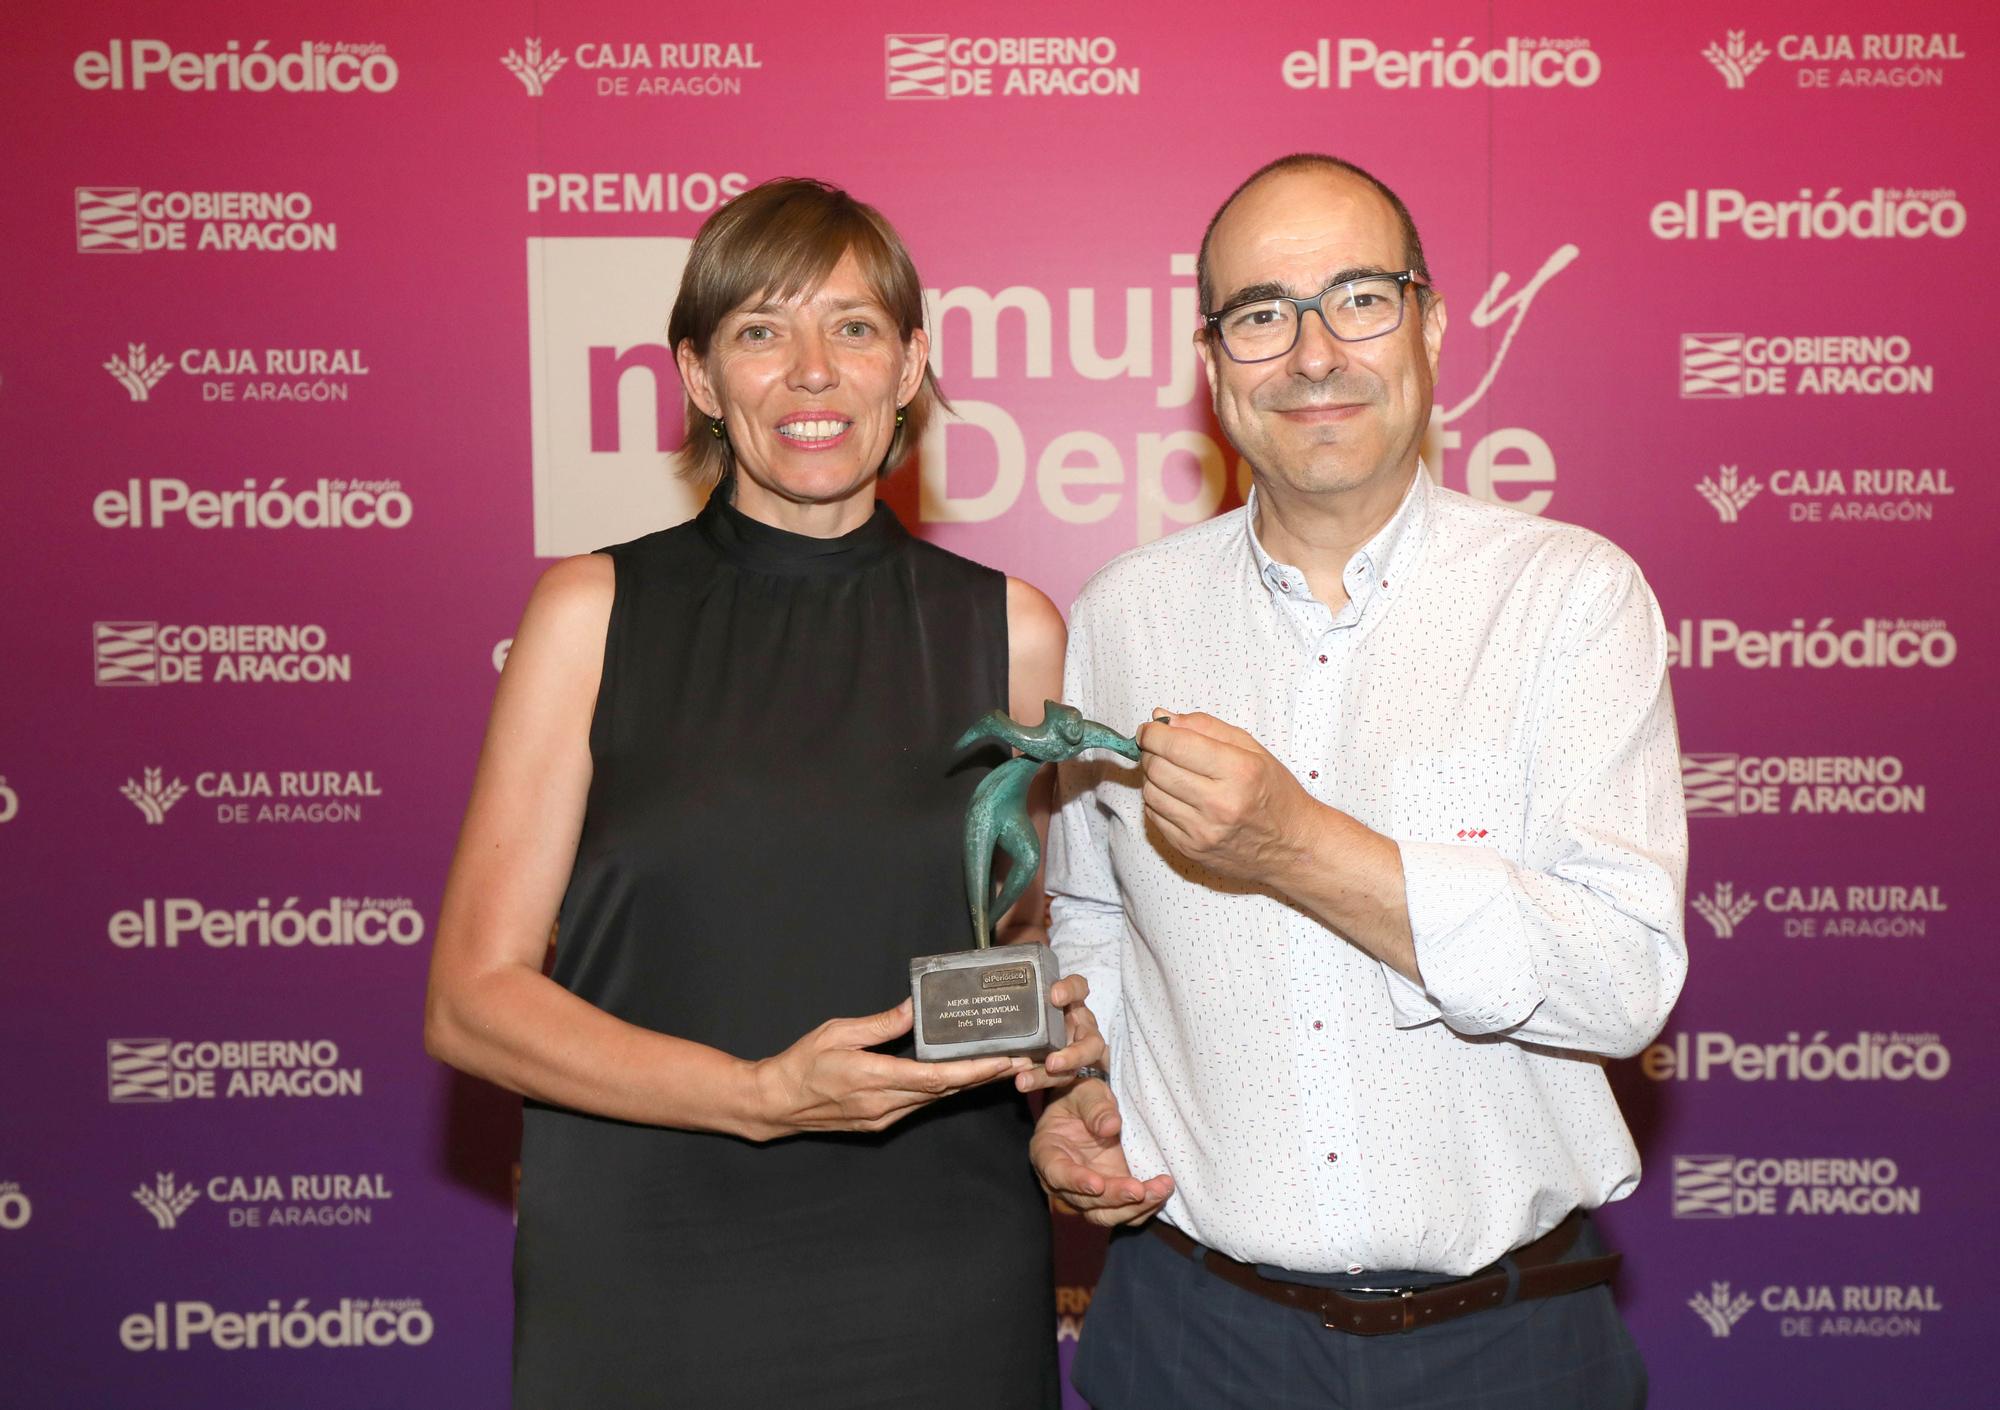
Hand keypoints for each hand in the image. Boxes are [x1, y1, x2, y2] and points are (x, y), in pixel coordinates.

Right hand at [751, 999, 1026, 1139]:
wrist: (776, 1103)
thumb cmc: (802, 1064)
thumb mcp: (838, 1032)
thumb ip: (879, 1024)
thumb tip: (913, 1008)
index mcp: (873, 1079)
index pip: (935, 1078)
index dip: (972, 1072)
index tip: (1001, 1061)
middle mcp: (884, 1104)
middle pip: (945, 1092)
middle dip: (983, 1077)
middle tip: (1020, 1060)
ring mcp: (883, 1117)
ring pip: (935, 1100)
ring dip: (969, 1085)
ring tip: (1001, 1067)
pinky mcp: (880, 1121)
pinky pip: (920, 1105)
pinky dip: (945, 1091)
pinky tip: (962, 1079)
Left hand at [1016, 974, 1105, 1091]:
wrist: (1038, 1033)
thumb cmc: (1036, 1009)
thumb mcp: (1034, 996)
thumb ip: (1024, 989)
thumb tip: (993, 970)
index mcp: (1074, 1002)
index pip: (1079, 988)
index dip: (1071, 991)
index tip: (1055, 996)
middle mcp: (1081, 1027)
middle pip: (1091, 1042)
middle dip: (1073, 1055)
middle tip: (1052, 1062)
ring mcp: (1077, 1050)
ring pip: (1074, 1068)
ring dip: (1051, 1076)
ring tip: (1025, 1080)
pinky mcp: (1067, 1069)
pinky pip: (1059, 1079)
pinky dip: (1040, 1080)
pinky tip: (1023, 1081)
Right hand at [1030, 1078, 1174, 1227]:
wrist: (1091, 1108)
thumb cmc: (1081, 1098)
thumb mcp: (1086, 1092)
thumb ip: (1095, 1108)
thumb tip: (1111, 1127)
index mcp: (1047, 1151)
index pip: (1056, 1173)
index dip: (1074, 1181)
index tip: (1097, 1184)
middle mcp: (1063, 1179)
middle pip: (1084, 1201)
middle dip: (1114, 1198)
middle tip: (1139, 1190)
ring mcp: (1087, 1192)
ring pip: (1105, 1214)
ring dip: (1134, 1207)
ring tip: (1161, 1189)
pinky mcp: (1109, 1195)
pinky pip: (1124, 1211)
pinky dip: (1144, 1207)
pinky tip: (1161, 1191)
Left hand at [1138, 711, 1315, 885]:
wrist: (1292, 847)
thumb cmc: (1275, 794)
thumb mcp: (1252, 750)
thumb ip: (1206, 727)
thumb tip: (1162, 718)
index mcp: (1239, 771)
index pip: (1176, 745)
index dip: (1153, 732)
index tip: (1150, 729)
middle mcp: (1220, 804)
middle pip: (1158, 768)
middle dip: (1151, 752)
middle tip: (1160, 748)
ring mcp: (1203, 831)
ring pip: (1151, 793)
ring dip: (1153, 777)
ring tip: (1172, 772)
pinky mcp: (1191, 849)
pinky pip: (1154, 817)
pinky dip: (1158, 801)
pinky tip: (1177, 796)